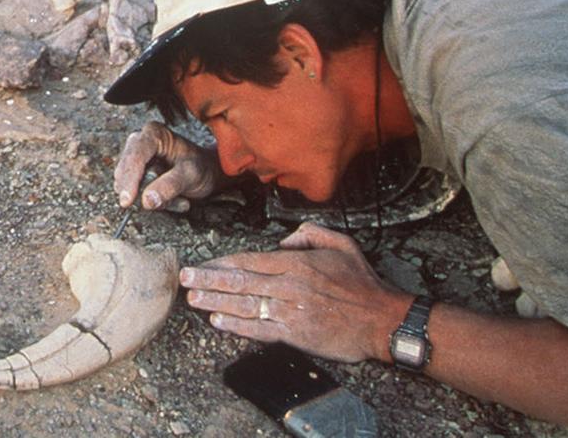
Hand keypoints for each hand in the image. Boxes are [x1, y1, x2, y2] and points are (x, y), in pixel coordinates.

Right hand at [113, 121, 223, 213]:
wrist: (206, 172)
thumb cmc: (201, 167)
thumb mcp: (191, 175)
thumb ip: (170, 186)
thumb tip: (146, 201)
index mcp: (154, 134)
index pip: (135, 157)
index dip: (130, 180)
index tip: (127, 201)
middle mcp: (139, 141)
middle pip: (126, 171)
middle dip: (144, 191)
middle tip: (169, 201)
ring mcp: (134, 157)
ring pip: (127, 185)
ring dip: (150, 198)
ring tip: (177, 198)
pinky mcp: (133, 172)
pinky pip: (132, 192)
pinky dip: (150, 200)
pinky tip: (169, 198)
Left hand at [180, 223, 407, 363]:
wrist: (382, 320)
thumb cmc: (362, 284)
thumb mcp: (341, 244)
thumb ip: (310, 233)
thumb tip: (285, 239)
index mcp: (296, 263)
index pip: (250, 259)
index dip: (222, 262)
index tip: (204, 262)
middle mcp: (288, 285)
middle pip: (239, 280)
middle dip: (208, 279)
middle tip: (184, 278)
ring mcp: (290, 311)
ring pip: (244, 304)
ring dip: (214, 301)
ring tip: (192, 298)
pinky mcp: (295, 334)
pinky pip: (258, 329)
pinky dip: (236, 325)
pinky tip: (218, 321)